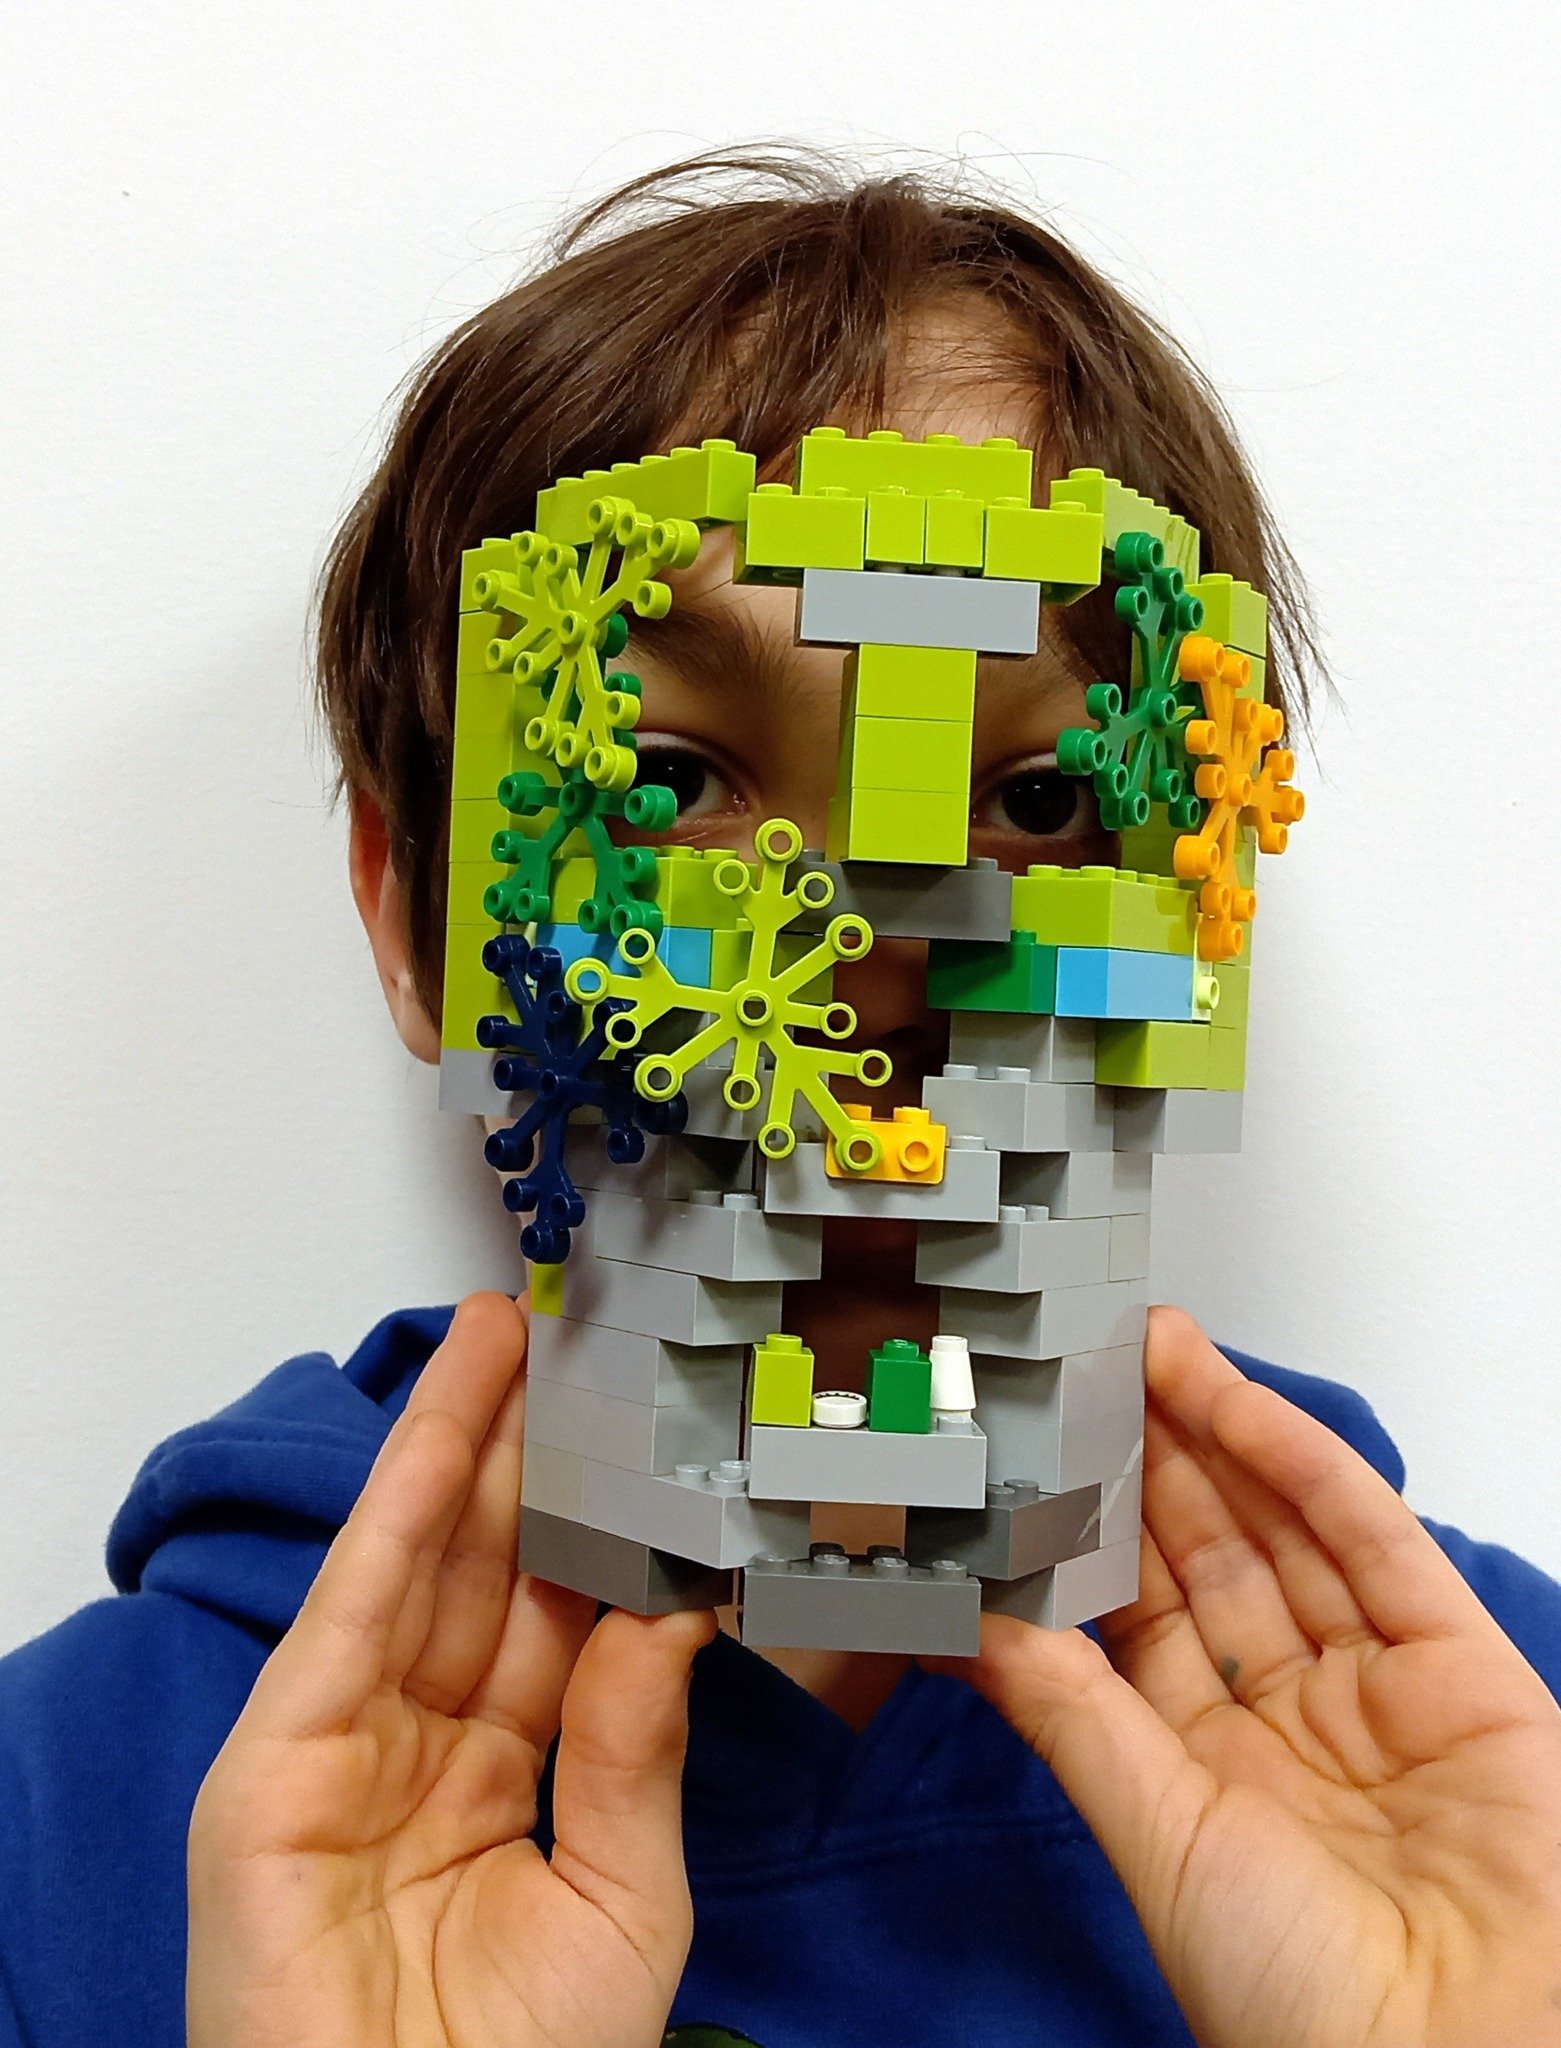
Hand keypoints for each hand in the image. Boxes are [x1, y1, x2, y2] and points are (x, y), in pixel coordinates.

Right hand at [187, 1291, 714, 2047]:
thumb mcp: (621, 1900)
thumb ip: (637, 1751)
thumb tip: (667, 1610)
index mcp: (500, 1777)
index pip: (552, 1615)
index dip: (594, 1515)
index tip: (643, 1423)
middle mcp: (421, 1746)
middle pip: (481, 1567)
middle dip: (526, 1450)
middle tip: (575, 1338)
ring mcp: (343, 1747)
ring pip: (414, 1562)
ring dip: (461, 1442)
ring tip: (510, 1334)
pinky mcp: (274, 1765)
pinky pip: (354, 1613)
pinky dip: (398, 1511)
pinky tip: (448, 1426)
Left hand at [958, 1306, 1560, 2047]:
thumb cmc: (1306, 2006)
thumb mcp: (1154, 1833)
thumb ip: (1070, 1714)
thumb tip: (971, 1625)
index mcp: (1209, 1775)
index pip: (1136, 1618)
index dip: (1090, 1530)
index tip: (1036, 1454)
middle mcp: (1292, 1722)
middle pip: (1210, 1558)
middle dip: (1148, 1459)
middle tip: (1087, 1367)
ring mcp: (1379, 1687)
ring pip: (1284, 1527)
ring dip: (1215, 1433)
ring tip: (1144, 1349)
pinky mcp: (1460, 1665)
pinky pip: (1371, 1538)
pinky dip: (1300, 1460)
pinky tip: (1231, 1397)